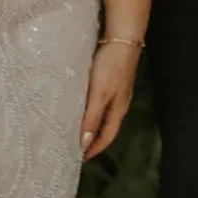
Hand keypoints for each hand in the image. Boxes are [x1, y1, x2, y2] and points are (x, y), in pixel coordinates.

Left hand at [81, 38, 139, 159]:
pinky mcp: (112, 81)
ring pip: (103, 115)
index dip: (94, 149)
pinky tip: (82, 107)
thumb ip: (92, 118)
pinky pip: (101, 103)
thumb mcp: (99, 94)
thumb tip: (84, 144)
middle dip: (92, 139)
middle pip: (106, 128)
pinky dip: (91, 111)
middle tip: (74, 147)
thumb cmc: (110, 67)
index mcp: (118, 110)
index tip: (79, 159)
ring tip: (75, 130)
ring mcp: (117, 92)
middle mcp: (119, 104)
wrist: (122, 38)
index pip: (107, 137)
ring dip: (91, 125)